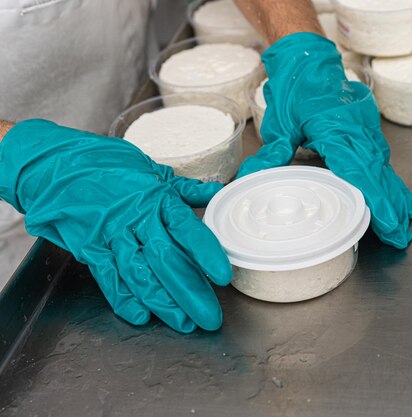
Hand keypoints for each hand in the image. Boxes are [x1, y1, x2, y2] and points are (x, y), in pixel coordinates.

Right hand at [0, 120, 231, 332]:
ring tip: (183, 322)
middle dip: (189, 291)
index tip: (222, 275)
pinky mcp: (88, 247)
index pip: (186, 228)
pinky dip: (123, 298)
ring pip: (139, 273)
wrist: (53, 164)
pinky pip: (107, 277)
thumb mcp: (151, 170)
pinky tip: (141, 315)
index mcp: (156, 198)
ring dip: (162, 301)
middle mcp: (134, 218)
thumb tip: (217, 190)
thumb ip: (185, 188)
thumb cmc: (107, 165)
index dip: (205, 252)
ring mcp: (110, 235)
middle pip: (166, 259)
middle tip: (209, 316)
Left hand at [238, 33, 411, 248]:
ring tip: (405, 223)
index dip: (377, 201)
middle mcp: (358, 133)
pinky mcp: (367, 130)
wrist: (310, 59)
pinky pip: (382, 159)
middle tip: (401, 236)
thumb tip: (251, 176)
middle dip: (392, 208)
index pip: (361, 174)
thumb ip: (273, 151)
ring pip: (385, 169)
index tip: (389, 222)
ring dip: (395, 196)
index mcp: (338, 132)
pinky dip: (390, 180)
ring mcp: (366, 131)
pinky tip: (397, 195)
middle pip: (379, 176)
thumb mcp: (281, 121)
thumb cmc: (297, 86)